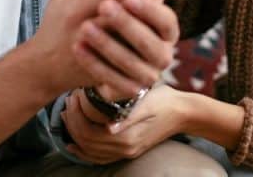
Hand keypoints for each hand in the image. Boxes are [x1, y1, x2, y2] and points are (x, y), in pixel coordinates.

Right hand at [31, 0, 173, 96]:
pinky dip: (151, 28)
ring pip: (138, 28)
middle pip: (129, 9)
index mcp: (76, 10)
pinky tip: (157, 11)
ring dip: (155, 5)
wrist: (47, 65)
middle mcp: (90, 32)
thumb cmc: (58, 20)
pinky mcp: (113, 67)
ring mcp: (102, 53)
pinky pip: (139, 49)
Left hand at [62, 84, 186, 163]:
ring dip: (74, 133)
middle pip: (85, 142)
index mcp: (127, 137)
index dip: (75, 115)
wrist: (184, 112)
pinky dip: (83, 150)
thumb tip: (108, 126)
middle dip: (71, 122)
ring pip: (89, 151)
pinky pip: (98, 157)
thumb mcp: (146, 102)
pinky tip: (73, 141)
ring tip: (67, 114)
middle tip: (68, 101)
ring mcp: (126, 152)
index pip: (88, 132)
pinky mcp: (128, 150)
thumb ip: (127, 116)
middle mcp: (124, 149)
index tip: (73, 95)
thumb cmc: (165, 100)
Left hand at [84, 0, 178, 101]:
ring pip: (131, 62)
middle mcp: (161, 51)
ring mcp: (146, 74)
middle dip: (127, 23)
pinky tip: (79, 48)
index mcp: (162, 26)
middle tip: (104, 7)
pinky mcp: (127, 89)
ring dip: (108, 44)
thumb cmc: (85, 16)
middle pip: (150, 40)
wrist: (72, 61)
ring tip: (85, 28)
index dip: (148, 6)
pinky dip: (95, 64)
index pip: (164, 17)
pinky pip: (113, 80)